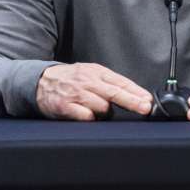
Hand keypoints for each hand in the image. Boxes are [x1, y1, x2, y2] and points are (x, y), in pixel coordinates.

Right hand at [36, 63, 152, 120]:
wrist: (41, 81)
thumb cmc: (71, 79)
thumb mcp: (91, 73)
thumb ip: (111, 83)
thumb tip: (137, 95)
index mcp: (96, 72)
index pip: (121, 82)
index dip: (136, 92)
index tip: (148, 100)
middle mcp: (87, 82)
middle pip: (114, 93)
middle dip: (132, 101)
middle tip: (145, 108)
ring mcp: (76, 94)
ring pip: (102, 107)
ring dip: (105, 112)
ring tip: (97, 109)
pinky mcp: (65, 106)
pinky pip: (86, 116)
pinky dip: (90, 118)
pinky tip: (86, 114)